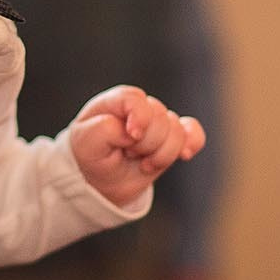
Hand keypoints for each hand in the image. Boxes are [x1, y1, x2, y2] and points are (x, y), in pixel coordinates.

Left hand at [67, 85, 205, 205]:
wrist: (103, 182)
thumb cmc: (91, 156)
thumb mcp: (86, 144)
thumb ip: (104, 129)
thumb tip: (133, 131)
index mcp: (116, 102)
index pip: (136, 98)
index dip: (139, 117)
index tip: (131, 137)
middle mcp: (140, 108)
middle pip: (159, 117)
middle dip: (145, 144)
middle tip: (127, 154)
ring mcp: (158, 123)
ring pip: (177, 131)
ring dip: (160, 155)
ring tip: (142, 162)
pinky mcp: (173, 139)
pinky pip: (194, 133)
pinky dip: (191, 143)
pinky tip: (184, 155)